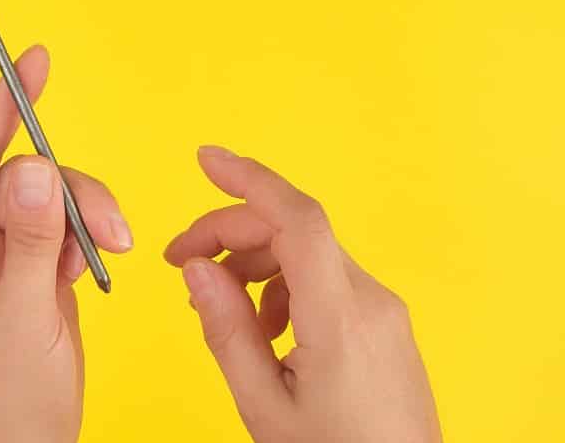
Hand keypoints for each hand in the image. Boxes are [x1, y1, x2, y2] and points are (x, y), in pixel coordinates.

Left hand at [0, 46, 133, 442]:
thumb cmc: (7, 400)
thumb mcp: (24, 317)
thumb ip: (34, 241)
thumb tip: (36, 166)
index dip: (2, 107)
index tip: (33, 59)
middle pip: (27, 176)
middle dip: (74, 194)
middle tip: (111, 230)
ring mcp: (7, 256)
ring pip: (55, 198)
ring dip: (90, 217)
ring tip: (111, 256)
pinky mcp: (37, 270)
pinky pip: (69, 226)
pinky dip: (91, 239)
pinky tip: (93, 273)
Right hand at [164, 146, 440, 442]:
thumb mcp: (263, 406)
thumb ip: (227, 331)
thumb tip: (197, 269)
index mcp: (340, 318)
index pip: (297, 219)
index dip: (249, 178)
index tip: (206, 158)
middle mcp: (371, 301)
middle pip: (293, 232)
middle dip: (230, 234)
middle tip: (179, 262)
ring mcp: (384, 311)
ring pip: (308, 255)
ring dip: (255, 265)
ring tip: (222, 311)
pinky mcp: (385, 324)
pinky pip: (327, 281)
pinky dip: (284, 288)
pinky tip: (265, 330)